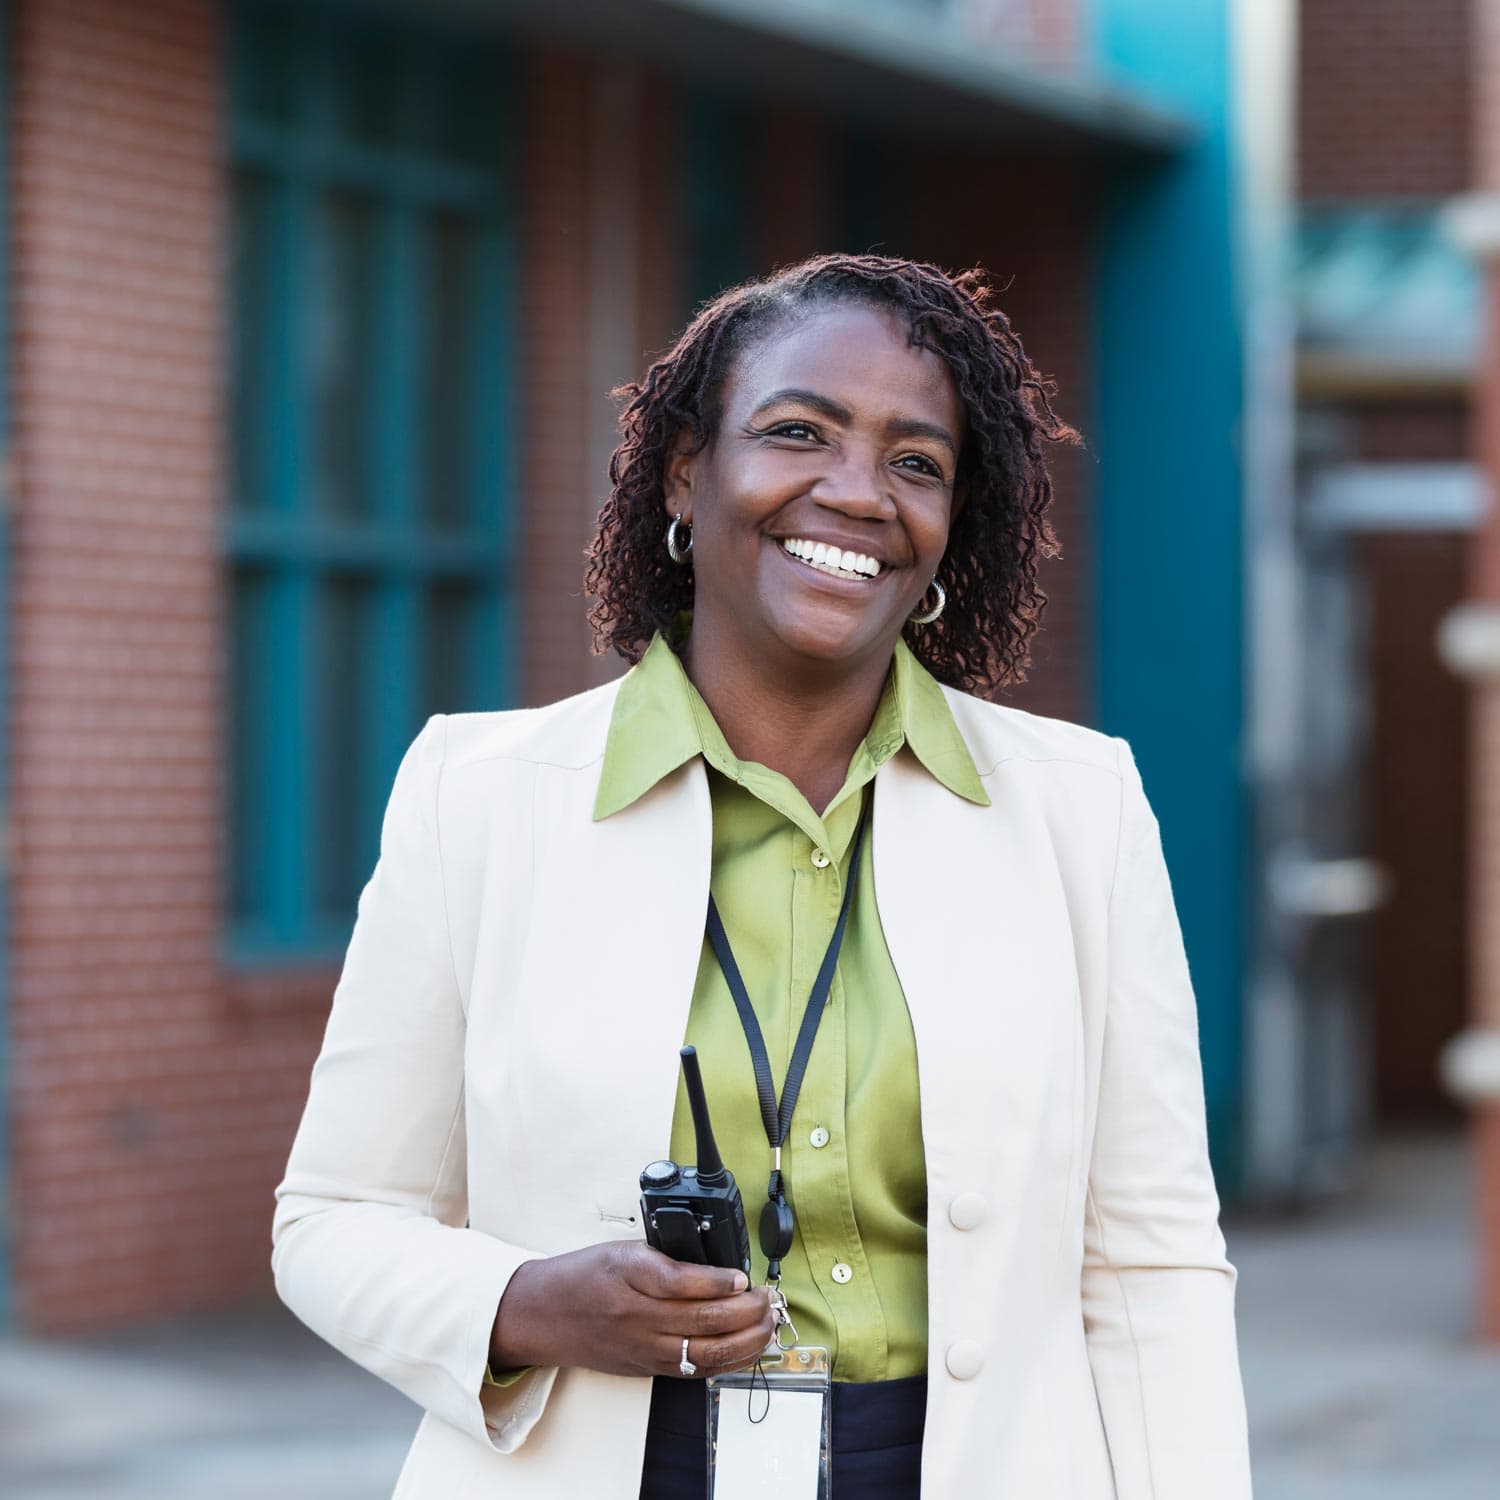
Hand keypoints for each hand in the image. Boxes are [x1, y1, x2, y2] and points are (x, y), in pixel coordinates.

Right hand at [489, 1241, 776, 1378]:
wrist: (541, 1315)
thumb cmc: (581, 1276)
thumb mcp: (621, 1250)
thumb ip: (664, 1256)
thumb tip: (717, 1264)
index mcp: (631, 1276)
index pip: (683, 1282)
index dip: (720, 1281)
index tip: (744, 1276)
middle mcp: (638, 1317)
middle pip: (703, 1321)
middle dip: (747, 1311)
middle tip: (769, 1298)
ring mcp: (643, 1347)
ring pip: (705, 1352)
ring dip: (746, 1340)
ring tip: (767, 1323)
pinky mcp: (645, 1367)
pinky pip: (694, 1369)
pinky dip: (727, 1361)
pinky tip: (747, 1348)